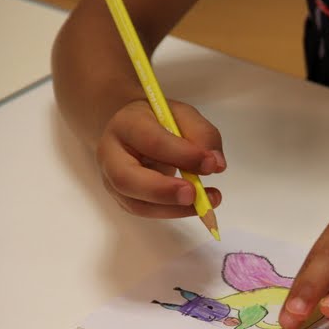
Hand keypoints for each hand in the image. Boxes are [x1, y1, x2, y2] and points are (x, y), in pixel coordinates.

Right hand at [95, 99, 224, 217]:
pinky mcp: (124, 199)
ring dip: (174, 208)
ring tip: (206, 204)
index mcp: (126, 125)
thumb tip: (217, 165)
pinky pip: (147, 211)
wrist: (133, 131)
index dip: (182, 154)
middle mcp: (111, 155)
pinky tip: (196, 206)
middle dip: (163, 190)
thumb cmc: (159, 121)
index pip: (151, 141)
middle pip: (127, 179)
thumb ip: (202, 134)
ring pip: (136, 204)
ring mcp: (113, 181)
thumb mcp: (183, 116)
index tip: (212, 164)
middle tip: (194, 193)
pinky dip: (174, 212)